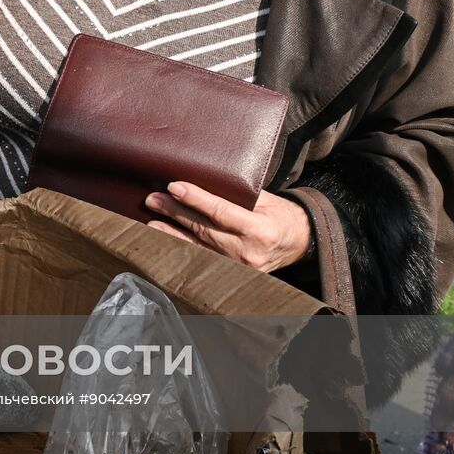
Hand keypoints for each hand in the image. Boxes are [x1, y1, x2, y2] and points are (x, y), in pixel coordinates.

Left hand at [145, 181, 311, 272]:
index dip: (195, 199)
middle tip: (153, 199)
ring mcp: (239, 266)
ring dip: (172, 232)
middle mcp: (247, 251)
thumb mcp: (268, 200)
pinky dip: (183, 247)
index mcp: (259, 230)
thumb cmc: (283, 216)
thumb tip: (204, 180)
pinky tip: (167, 239)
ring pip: (198, 247)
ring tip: (152, 220)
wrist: (302, 244)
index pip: (220, 212)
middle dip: (176, 213)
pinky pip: (203, 257)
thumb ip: (238, 194)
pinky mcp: (233, 273)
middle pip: (204, 229)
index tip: (174, 187)